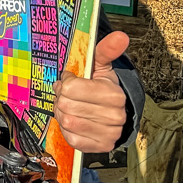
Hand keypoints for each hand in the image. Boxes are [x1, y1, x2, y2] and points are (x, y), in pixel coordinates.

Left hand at [54, 30, 128, 152]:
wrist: (116, 113)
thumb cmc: (102, 87)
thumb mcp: (101, 67)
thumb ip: (106, 50)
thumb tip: (121, 35)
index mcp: (113, 94)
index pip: (70, 87)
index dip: (65, 82)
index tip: (70, 81)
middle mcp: (114, 116)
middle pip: (65, 105)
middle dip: (61, 98)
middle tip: (68, 96)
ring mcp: (109, 134)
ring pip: (66, 121)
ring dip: (62, 113)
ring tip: (71, 108)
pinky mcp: (100, 147)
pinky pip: (71, 138)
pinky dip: (67, 129)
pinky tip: (76, 121)